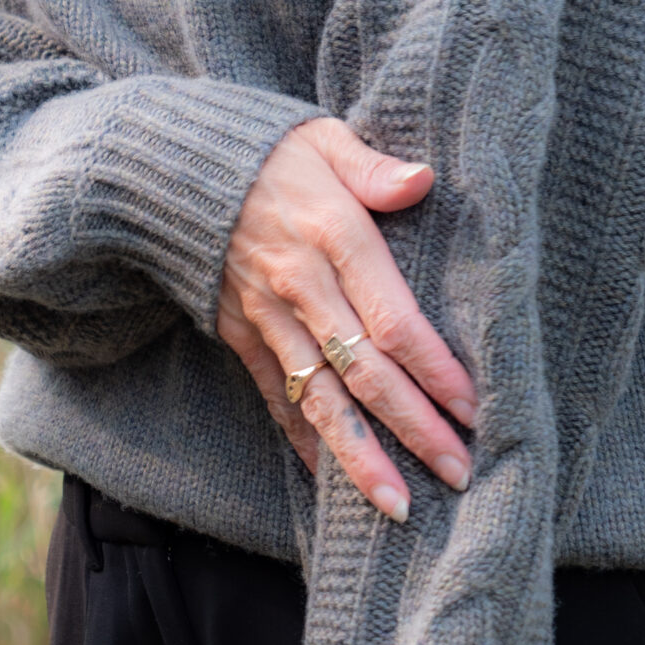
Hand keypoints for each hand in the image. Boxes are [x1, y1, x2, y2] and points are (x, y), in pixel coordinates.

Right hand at [217, 118, 475, 521]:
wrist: (169, 171)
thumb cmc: (267, 151)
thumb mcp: (321, 139)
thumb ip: (373, 167)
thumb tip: (423, 180)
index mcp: (333, 235)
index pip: (393, 318)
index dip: (435, 369)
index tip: (475, 409)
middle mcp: (300, 285)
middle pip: (365, 370)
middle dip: (414, 428)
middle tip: (459, 473)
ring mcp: (266, 315)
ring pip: (320, 397)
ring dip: (361, 454)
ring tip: (399, 505)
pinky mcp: (240, 333)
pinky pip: (275, 396)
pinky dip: (304, 440)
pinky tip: (332, 480)